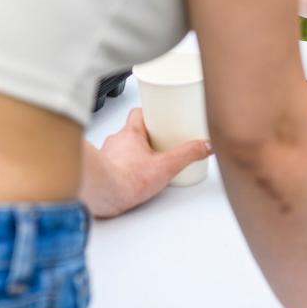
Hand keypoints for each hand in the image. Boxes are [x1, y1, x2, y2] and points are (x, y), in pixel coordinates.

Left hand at [84, 108, 211, 217]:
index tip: (160, 117)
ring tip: (147, 165)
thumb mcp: (166, 166)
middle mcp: (116, 141)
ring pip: (122, 148)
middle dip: (146, 137)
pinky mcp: (102, 171)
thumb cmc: (125, 179)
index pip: (138, 113)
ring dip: (133, 154)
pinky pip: (113, 163)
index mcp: (131, 133)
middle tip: (159, 146)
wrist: (102, 194)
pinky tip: (133, 178)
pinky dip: (123, 168)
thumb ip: (188, 154)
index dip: (150, 114)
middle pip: (132, 131)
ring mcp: (107, 155)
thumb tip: (204, 146)